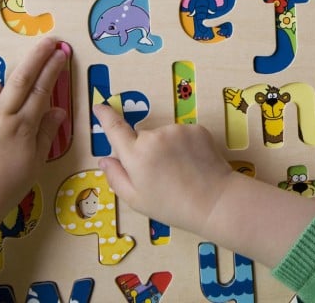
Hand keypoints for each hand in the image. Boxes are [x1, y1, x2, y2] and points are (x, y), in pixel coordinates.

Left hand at [0, 38, 68, 292]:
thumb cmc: (5, 189)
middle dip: (38, 55)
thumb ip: (46, 134)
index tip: (62, 52)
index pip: (42, 89)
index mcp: (22, 127)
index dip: (53, 68)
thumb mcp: (34, 165)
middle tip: (50, 40)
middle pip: (21, 76)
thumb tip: (59, 110)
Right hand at [94, 104, 314, 266]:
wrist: (215, 201)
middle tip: (159, 174)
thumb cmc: (171, 206)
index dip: (105, 116)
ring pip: (164, 135)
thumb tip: (105, 159)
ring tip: (179, 171)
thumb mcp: (136, 200)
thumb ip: (116, 177)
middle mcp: (154, 136)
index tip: (99, 107)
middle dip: (144, 150)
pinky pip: (182, 134)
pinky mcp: (197, 128)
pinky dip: (184, 146)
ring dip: (166, 148)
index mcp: (136, 154)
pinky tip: (192, 164)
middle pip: (142, 136)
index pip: (115, 128)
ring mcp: (177, 130)